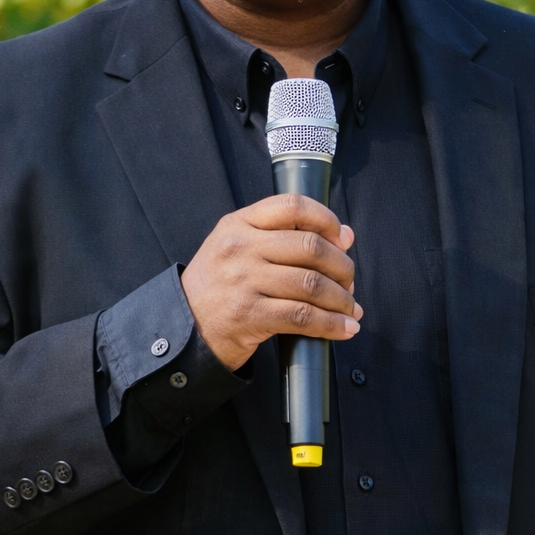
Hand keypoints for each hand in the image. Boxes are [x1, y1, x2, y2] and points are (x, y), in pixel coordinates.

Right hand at [180, 194, 361, 370]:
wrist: (184, 327)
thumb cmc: (217, 287)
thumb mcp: (235, 247)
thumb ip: (279, 236)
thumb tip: (344, 236)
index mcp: (238, 224)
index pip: (292, 206)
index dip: (327, 220)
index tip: (343, 239)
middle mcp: (240, 248)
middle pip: (310, 247)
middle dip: (342, 266)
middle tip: (349, 282)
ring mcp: (244, 281)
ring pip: (312, 283)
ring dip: (342, 299)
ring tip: (350, 309)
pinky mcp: (250, 314)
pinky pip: (303, 316)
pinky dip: (331, 324)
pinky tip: (345, 328)